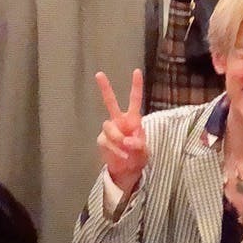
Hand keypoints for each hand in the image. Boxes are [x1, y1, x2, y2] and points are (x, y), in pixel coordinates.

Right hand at [95, 69, 147, 192]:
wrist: (127, 170)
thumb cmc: (138, 156)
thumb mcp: (144, 151)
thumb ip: (138, 145)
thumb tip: (127, 141)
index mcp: (133, 119)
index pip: (134, 100)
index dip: (136, 86)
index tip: (136, 71)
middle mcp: (119, 121)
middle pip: (110, 102)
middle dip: (105, 88)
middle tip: (99, 74)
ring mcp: (109, 130)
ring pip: (109, 127)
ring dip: (118, 138)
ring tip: (126, 149)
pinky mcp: (102, 140)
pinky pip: (107, 142)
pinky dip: (115, 150)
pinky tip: (122, 156)